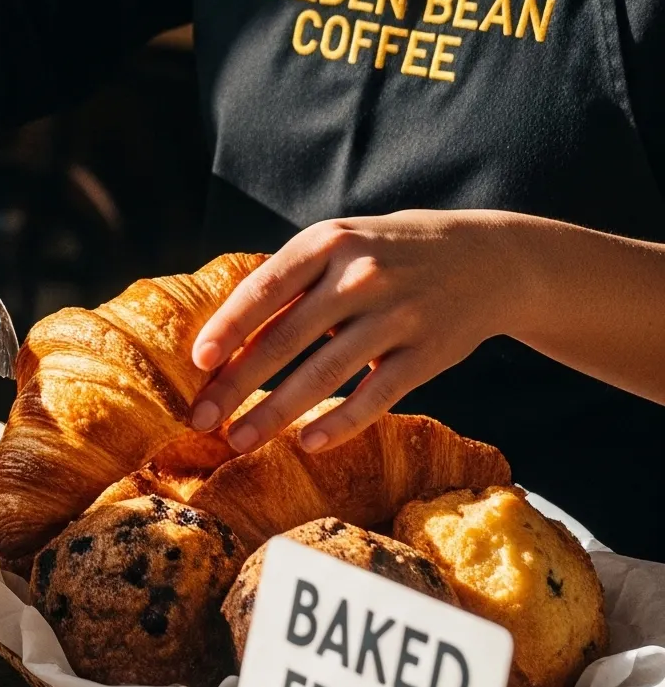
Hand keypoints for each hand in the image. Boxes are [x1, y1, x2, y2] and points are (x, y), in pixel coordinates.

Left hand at [186, 211, 524, 452]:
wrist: (488, 259)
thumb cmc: (388, 252)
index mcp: (327, 242)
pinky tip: (307, 443)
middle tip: (201, 417)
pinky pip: (376, 395)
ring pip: (325, 373)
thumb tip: (225, 332)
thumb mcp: (340, 245)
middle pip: (286, 338)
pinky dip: (340, 422)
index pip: (264, 288)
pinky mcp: (427, 354)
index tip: (197, 361)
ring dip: (276, 412)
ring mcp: (397, 316)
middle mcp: (360, 276)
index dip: (228, 327)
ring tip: (239, 439)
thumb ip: (292, 282)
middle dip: (237, 382)